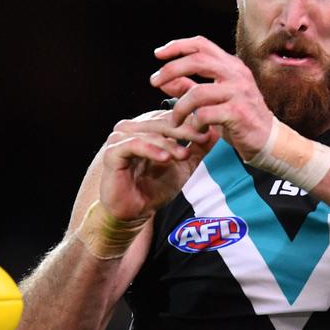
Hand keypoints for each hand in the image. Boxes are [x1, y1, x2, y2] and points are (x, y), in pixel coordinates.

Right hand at [100, 109, 216, 220]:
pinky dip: (151, 150)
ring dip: (170, 143)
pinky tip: (166, 159)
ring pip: (150, 133)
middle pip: (162, 121)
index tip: (210, 130)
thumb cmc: (154, 188)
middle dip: (185, 130)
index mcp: (148, 127)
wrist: (134, 212)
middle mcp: (133, 128)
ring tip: (185, 154)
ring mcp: (120, 138)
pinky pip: (133, 146)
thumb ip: (198, 149)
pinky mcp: (112, 152)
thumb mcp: (183, 167)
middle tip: (202, 137)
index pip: (172, 116)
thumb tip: (217, 132)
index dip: (191, 122)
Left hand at [150, 35, 273, 161]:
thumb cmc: (239, 119)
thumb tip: (165, 81)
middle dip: (170, 70)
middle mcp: (236, 74)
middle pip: (197, 61)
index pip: (201, 44)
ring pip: (197, 92)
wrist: (268, 140)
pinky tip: (197, 131)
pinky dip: (195, 124)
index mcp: (231, 65)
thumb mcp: (215, 98)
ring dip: (179, 108)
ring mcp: (239, 92)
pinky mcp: (238, 113)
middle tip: (154, 82)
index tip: (158, 54)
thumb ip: (190, 87)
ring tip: (174, 121)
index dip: (177, 46)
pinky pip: (206, 115)